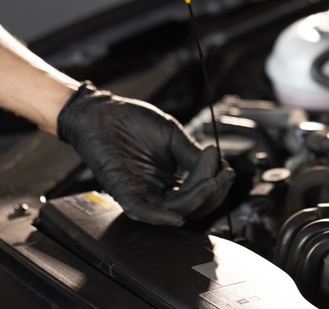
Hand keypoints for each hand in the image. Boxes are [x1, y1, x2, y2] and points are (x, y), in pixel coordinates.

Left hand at [57, 82, 233, 225]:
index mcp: (171, 178)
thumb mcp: (172, 135)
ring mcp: (141, 192)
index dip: (216, 185)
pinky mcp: (122, 191)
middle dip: (212, 193)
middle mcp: (157, 189)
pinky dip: (160, 217)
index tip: (227, 170)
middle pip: (191, 205)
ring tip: (211, 182)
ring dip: (195, 200)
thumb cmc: (132, 121)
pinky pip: (142, 211)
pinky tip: (178, 215)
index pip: (199, 192)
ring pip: (173, 209)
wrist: (100, 112)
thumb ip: (191, 153)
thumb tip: (217, 164)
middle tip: (223, 176)